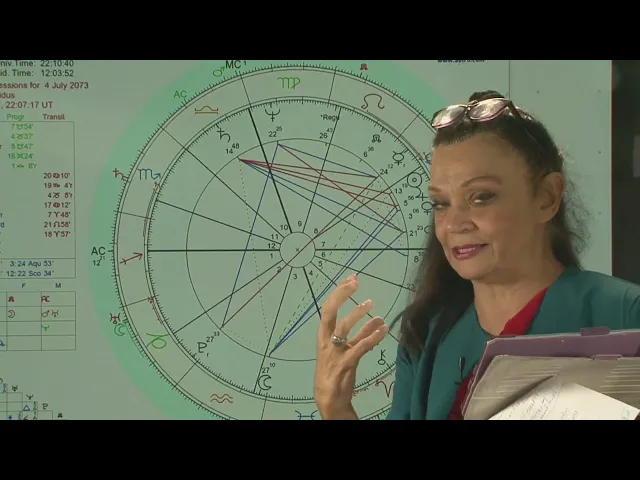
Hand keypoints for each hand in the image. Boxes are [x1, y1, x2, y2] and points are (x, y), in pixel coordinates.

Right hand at [314, 274, 388, 418]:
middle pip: (330, 314)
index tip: (350, 279)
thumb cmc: (336, 370)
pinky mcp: (345, 364)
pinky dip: (372, 337)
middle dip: (341, 296)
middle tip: (355, 283)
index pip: (327, 309)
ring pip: (344, 328)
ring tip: (371, 303)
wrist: (329, 398)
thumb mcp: (346, 349)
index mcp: (324, 336)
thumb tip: (377, 318)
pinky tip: (383, 330)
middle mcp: (326, 341)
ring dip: (358, 314)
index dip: (338, 293)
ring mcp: (335, 353)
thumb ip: (361, 334)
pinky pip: (359, 347)